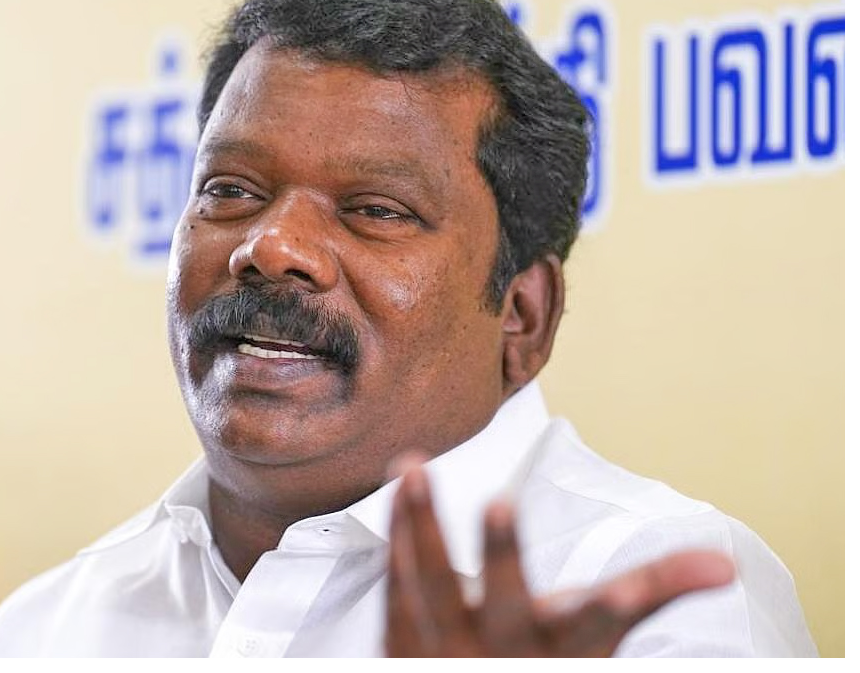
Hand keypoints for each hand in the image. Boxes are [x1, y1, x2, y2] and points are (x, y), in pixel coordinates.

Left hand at [386, 457, 735, 656]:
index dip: (630, 600)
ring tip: (414, 467)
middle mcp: (504, 657)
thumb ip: (652, 592)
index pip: (601, 623)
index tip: (635, 584)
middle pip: (508, 606)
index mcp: (560, 652)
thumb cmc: (545, 660)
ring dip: (423, 527)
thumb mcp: (596, 635)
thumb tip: (724, 565)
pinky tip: (397, 500)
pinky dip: (398, 547)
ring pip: (435, 588)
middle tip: (500, 502)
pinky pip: (398, 596)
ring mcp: (447, 656)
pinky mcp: (402, 649)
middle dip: (505, 558)